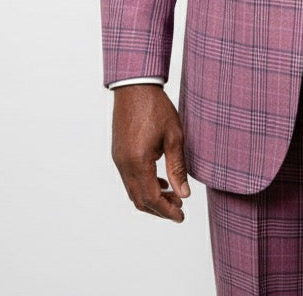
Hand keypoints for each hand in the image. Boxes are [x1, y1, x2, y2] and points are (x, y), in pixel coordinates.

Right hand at [111, 84, 190, 221]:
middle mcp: (124, 164)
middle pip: (139, 200)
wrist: (135, 86)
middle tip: (179, 209)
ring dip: (151, 198)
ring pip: (133, 191)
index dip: (167, 211)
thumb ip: (177, 167)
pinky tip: (159, 181)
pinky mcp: (118, 153)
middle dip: (159, 209)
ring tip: (173, 196)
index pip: (151, 199)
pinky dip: (144, 186)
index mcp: (138, 162)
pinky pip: (129, 179)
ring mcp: (118, 159)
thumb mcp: (174, 136)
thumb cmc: (156, 107)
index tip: (181, 216)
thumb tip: (184, 194)